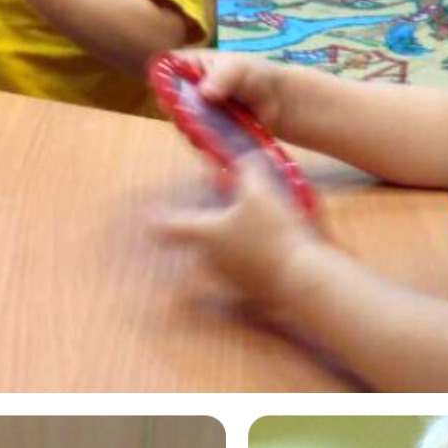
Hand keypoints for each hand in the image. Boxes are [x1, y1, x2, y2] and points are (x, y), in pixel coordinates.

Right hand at [158, 47, 292, 134]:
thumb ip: (223, 77)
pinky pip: (196, 136)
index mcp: (195, 64)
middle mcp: (192, 87)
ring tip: (205, 131)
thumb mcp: (242, 69)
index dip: (163, 81)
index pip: (168, 68)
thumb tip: (204, 93)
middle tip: (190, 118)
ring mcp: (199, 110)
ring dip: (190, 127)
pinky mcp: (207, 130)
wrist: (284, 105)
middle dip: (177, 110)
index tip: (169, 97)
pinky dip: (200, 140)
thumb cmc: (261, 77)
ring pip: (181, 120)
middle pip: (170, 98)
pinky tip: (210, 142)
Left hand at [158, 157, 327, 317]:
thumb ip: (247, 170)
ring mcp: (226, 277)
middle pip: (200, 233)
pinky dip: (248, 249)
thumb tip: (242, 159)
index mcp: (203, 234)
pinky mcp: (247, 288)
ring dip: (230, 232)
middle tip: (227, 196)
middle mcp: (207, 258)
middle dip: (210, 214)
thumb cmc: (273, 232)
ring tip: (256, 217)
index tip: (148, 211)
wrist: (299, 277)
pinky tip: (270, 240)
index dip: (156, 216)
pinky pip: (241, 263)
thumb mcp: (260, 191)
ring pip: (221, 248)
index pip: (166, 226)